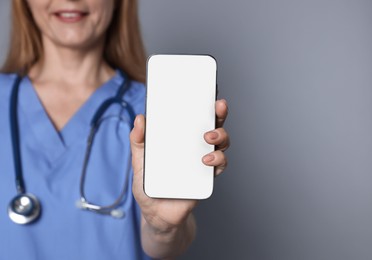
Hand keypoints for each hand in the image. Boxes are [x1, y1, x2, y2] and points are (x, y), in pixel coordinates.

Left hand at [130, 99, 229, 232]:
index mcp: (180, 139)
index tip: (209, 91)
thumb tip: (140, 118)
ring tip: (208, 137)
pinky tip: (206, 160)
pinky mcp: (206, 177)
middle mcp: (194, 147)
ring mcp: (202, 161)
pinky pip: (219, 165)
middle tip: (218, 107)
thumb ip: (138, 141)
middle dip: (219, 114)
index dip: (204, 104)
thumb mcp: (139, 160)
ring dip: (220, 136)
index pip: (195, 118)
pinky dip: (217, 160)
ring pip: (221, 143)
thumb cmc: (149, 185)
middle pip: (213, 126)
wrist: (156, 214)